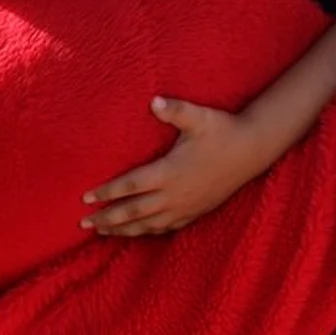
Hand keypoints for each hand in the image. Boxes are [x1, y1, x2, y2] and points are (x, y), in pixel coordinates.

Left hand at [80, 97, 269, 235]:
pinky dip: (147, 232)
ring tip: (102, 232)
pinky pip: (166, 228)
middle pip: (133, 212)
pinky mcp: (195, 212)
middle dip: (107, 218)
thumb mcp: (198, 117)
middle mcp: (174, 194)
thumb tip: (154, 101)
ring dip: (123, 230)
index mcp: (168, 172)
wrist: (252, 150)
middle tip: (83, 223)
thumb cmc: (222, 130)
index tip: (86, 198)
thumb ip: (174, 110)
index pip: (130, 186)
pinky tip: (138, 233)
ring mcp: (185, 207)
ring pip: (147, 224)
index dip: (106, 193)